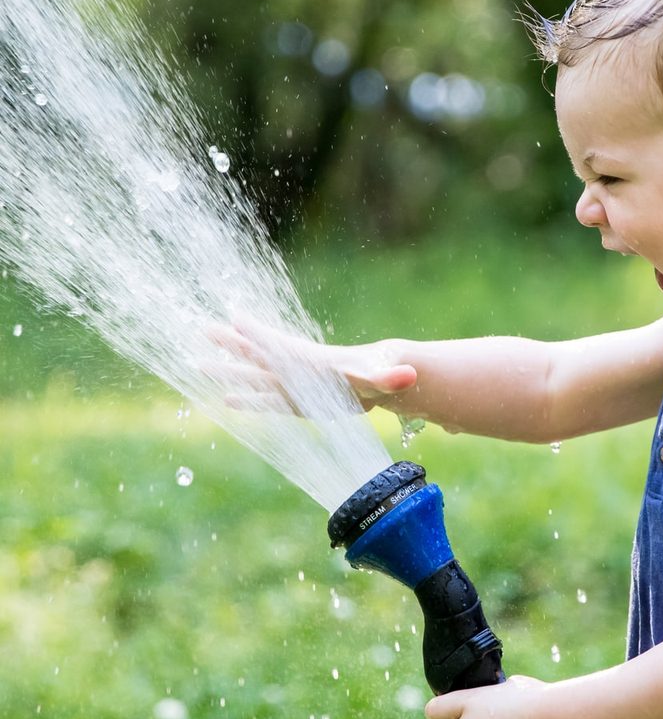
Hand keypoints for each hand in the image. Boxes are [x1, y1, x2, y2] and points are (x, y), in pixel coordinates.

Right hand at [206, 317, 416, 415]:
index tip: (236, 317)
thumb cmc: (379, 374)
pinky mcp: (295, 401)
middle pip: (256, 353)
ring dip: (227, 370)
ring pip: (253, 375)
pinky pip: (264, 400)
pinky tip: (226, 400)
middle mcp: (296, 369)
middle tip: (201, 328)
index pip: (280, 345)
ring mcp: (292, 384)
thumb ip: (392, 378)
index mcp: (311, 361)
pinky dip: (246, 399)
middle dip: (230, 342)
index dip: (259, 333)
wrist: (379, 378)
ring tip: (197, 365)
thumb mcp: (383, 378)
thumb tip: (409, 375)